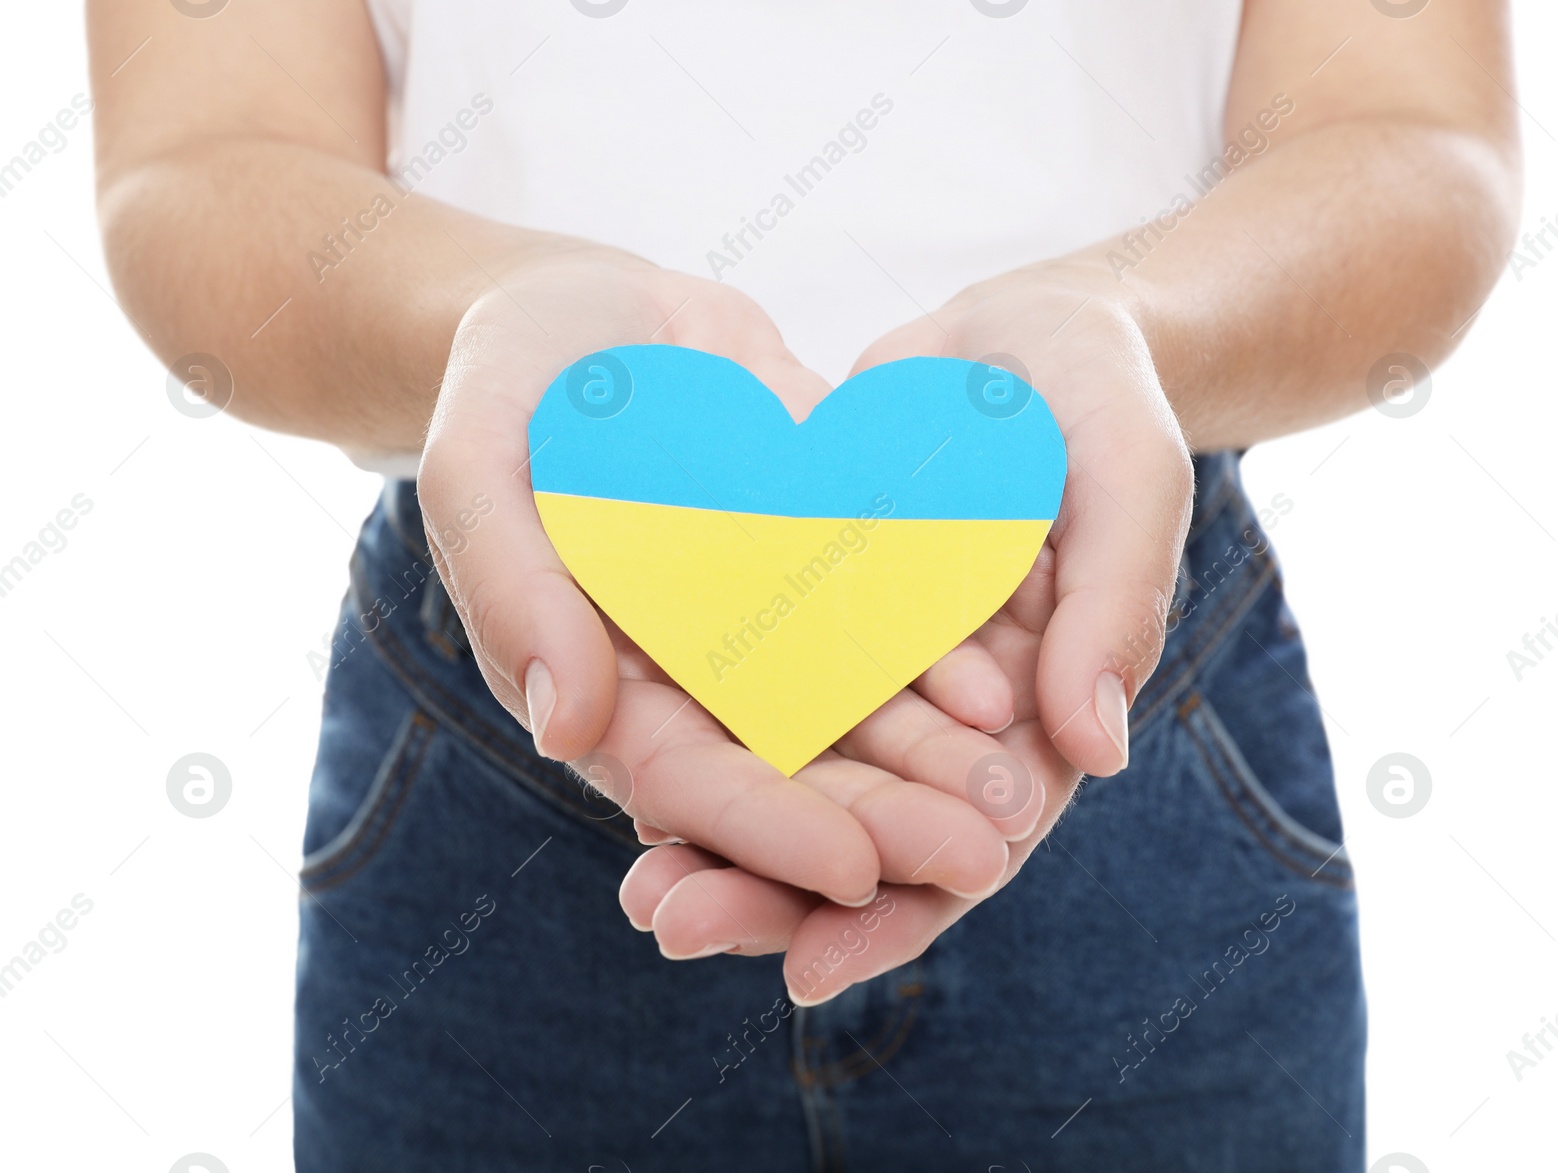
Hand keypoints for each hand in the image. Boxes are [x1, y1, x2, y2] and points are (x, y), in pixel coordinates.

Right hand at [417, 246, 1042, 909]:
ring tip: (1020, 790)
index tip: (852, 871)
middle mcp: (693, 676)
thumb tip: (566, 729)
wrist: (594, 308)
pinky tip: (1009, 685)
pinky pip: (888, 619)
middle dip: (882, 818)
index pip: (682, 781)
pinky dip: (943, 657)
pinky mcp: (824, 564)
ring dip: (933, 760)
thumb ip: (513, 589)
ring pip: (854, 710)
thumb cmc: (509, 382)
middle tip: (979, 854)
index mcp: (600, 684)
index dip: (763, 830)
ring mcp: (766, 625)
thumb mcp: (480, 467)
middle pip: (790, 769)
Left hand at [624, 271, 1194, 998]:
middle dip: (768, 891)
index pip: (970, 849)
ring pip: (794, 778)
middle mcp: (946, 721)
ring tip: (638, 884)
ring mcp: (873, 672)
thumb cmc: (1102, 397)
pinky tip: (619, 751)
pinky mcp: (811, 617)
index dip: (895, 912)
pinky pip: (751, 688)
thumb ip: (1114, 608)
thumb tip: (1091, 755)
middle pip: (859, 835)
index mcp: (1038, 720)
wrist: (1025, 331)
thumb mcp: (1127, 478)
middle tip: (670, 922)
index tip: (807, 965)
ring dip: (719, 835)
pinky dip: (703, 727)